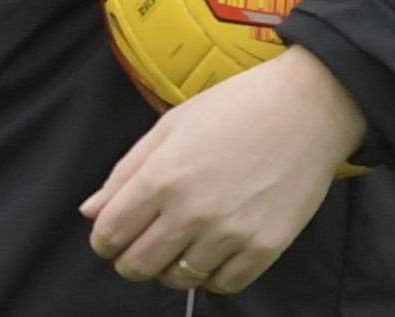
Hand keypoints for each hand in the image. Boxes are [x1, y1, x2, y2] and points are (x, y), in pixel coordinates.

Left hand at [80, 46, 366, 295]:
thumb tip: (90, 211)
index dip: (103, 240)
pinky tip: (211, 251)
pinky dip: (210, 275)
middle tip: (140, 245)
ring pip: (178, 280)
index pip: (111, 232)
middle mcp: (192, 211)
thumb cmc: (233, 109)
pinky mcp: (264, 249)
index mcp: (163, 176)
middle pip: (138, 265)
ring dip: (169, 268)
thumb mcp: (169, 126)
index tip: (110, 237)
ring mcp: (230, 234)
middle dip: (129, 260)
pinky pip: (223, 285)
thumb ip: (125, 171)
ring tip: (178, 244)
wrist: (304, 110)